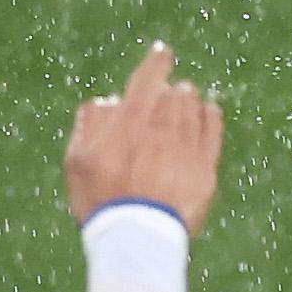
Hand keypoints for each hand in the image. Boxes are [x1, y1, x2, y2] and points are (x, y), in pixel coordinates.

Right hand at [63, 41, 224, 229]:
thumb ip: (89, 124)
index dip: (156, 61)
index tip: (162, 53)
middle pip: (173, 91)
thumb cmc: (101, 201)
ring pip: (194, 105)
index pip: (148, 76)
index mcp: (130, 120)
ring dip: (188, 99)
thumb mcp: (78, 162)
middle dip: (169, 89)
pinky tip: (208, 111)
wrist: (136, 238)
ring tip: (184, 103)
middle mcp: (162, 126)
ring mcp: (187, 146)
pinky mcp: (206, 167)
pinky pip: (213, 127)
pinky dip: (210, 114)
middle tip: (165, 95)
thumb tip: (106, 101)